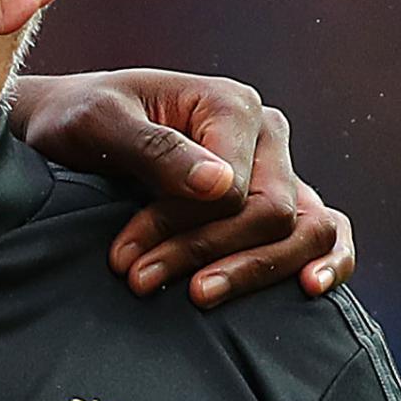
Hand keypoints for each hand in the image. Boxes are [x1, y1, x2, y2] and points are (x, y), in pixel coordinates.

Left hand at [9, 69, 355, 304]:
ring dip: (252, 271)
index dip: (183, 230)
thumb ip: (154, 148)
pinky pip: (326, 230)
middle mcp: (266, 134)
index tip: (124, 258)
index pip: (234, 189)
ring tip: (198, 296)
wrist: (71, 127)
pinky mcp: (278, 198)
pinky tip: (309, 288)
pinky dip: (330, 260)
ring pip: (304, 229)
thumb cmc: (80, 119)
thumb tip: (221, 187)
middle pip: (270, 213)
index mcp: (231, 104)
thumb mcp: (98, 123)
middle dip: (204, 253)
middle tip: (138, 280)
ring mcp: (277, 167)